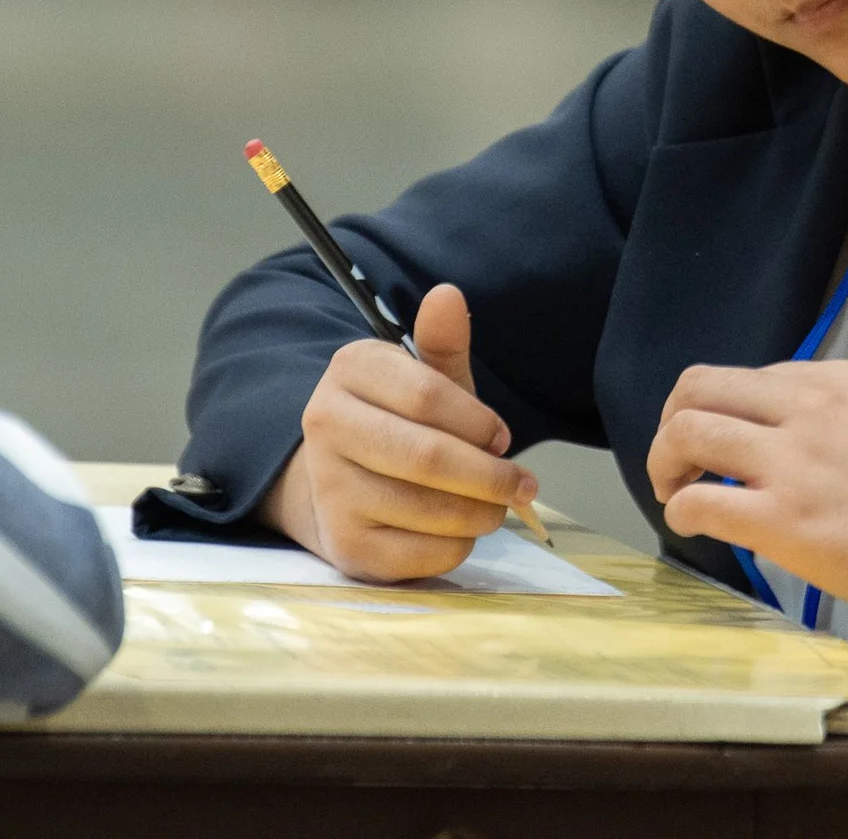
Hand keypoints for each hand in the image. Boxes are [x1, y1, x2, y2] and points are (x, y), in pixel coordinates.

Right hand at [263, 284, 534, 582]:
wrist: (337, 484)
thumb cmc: (397, 424)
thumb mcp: (422, 379)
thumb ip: (441, 343)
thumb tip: (448, 295)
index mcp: (349, 371)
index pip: (426, 395)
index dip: (478, 421)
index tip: (503, 436)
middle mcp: (326, 426)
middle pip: (427, 456)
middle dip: (490, 475)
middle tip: (521, 484)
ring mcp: (330, 489)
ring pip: (430, 510)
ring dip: (482, 512)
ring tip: (495, 505)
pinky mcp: (346, 545)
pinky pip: (424, 553)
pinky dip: (459, 545)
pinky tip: (460, 529)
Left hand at [647, 360, 847, 664]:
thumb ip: (827, 420)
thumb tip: (771, 441)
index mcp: (836, 380)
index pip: (748, 377)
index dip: (721, 412)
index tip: (722, 447)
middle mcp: (809, 407)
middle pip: (697, 386)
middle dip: (670, 422)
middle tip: (677, 463)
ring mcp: (794, 462)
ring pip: (685, 432)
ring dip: (664, 463)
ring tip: (676, 492)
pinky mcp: (784, 520)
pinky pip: (698, 502)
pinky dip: (681, 513)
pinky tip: (696, 528)